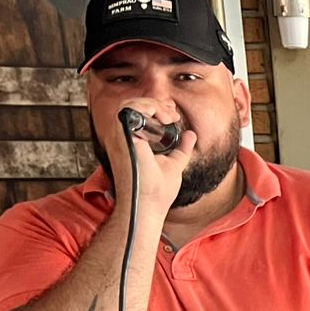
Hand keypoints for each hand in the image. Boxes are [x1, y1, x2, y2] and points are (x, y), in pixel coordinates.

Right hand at [102, 97, 196, 213]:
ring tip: (169, 117)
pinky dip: (148, 107)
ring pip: (129, 103)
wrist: (148, 207)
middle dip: (155, 104)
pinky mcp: (121, 137)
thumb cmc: (156, 193)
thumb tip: (191, 135)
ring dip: (153, 104)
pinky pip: (128, 109)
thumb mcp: (173, 164)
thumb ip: (182, 149)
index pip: (137, 115)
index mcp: (131, 143)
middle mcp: (121, 138)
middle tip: (173, 115)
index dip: (155, 109)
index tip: (174, 118)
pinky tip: (164, 118)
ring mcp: (118, 137)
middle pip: (132, 105)